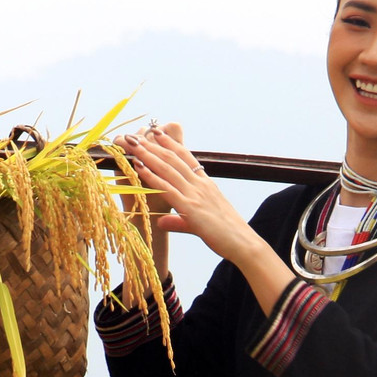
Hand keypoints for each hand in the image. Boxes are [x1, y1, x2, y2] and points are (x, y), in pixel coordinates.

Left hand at [120, 124, 254, 265]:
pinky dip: (151, 176)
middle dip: (153, 145)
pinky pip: (167, 188)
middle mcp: (201, 185)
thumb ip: (179, 220)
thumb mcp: (200, 223)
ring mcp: (196, 195)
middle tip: (135, 134)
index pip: (186, 158)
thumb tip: (162, 221)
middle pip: (173, 159)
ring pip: (167, 169)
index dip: (170, 144)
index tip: (157, 132)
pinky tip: (139, 167)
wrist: (243, 243)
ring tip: (132, 144)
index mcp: (206, 184)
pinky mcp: (191, 208)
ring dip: (148, 155)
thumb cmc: (227, 235)